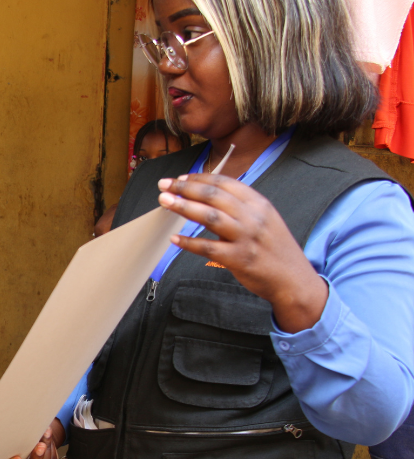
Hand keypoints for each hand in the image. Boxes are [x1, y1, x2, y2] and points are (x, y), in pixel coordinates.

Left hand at [157, 173, 328, 332]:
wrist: (294, 280)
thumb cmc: (274, 249)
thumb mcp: (265, 219)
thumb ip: (241, 207)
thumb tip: (208, 195)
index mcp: (259, 203)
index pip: (224, 183)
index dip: (200, 178)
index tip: (181, 178)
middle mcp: (253, 217)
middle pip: (213, 195)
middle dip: (185, 188)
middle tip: (164, 185)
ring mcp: (246, 238)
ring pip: (209, 216)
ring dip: (183, 207)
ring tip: (165, 201)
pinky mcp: (239, 259)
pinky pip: (208, 248)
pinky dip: (190, 242)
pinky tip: (175, 238)